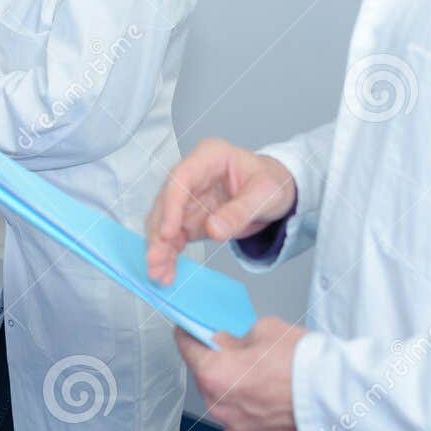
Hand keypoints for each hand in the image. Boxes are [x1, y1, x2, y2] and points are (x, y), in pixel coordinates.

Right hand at [145, 137, 296, 284]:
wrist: (276, 191)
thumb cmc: (272, 183)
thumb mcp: (265, 195)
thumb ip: (239, 212)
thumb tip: (213, 230)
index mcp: (209, 156)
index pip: (181, 178)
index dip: (170, 206)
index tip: (167, 233)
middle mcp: (192, 175)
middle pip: (166, 202)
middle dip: (159, 234)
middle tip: (155, 261)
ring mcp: (187, 197)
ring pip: (163, 222)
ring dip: (159, 248)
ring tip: (159, 274)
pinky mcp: (188, 218)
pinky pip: (173, 237)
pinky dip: (168, 255)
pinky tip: (166, 272)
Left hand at [178, 318, 306, 430]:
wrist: (337, 396)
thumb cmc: (305, 364)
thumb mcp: (263, 328)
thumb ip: (235, 336)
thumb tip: (226, 341)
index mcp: (214, 373)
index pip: (186, 346)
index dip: (188, 333)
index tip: (189, 329)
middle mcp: (219, 405)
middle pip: (204, 377)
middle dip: (215, 362)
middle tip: (233, 349)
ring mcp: (236, 428)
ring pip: (223, 401)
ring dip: (232, 388)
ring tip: (258, 376)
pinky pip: (242, 421)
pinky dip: (249, 410)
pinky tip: (267, 397)